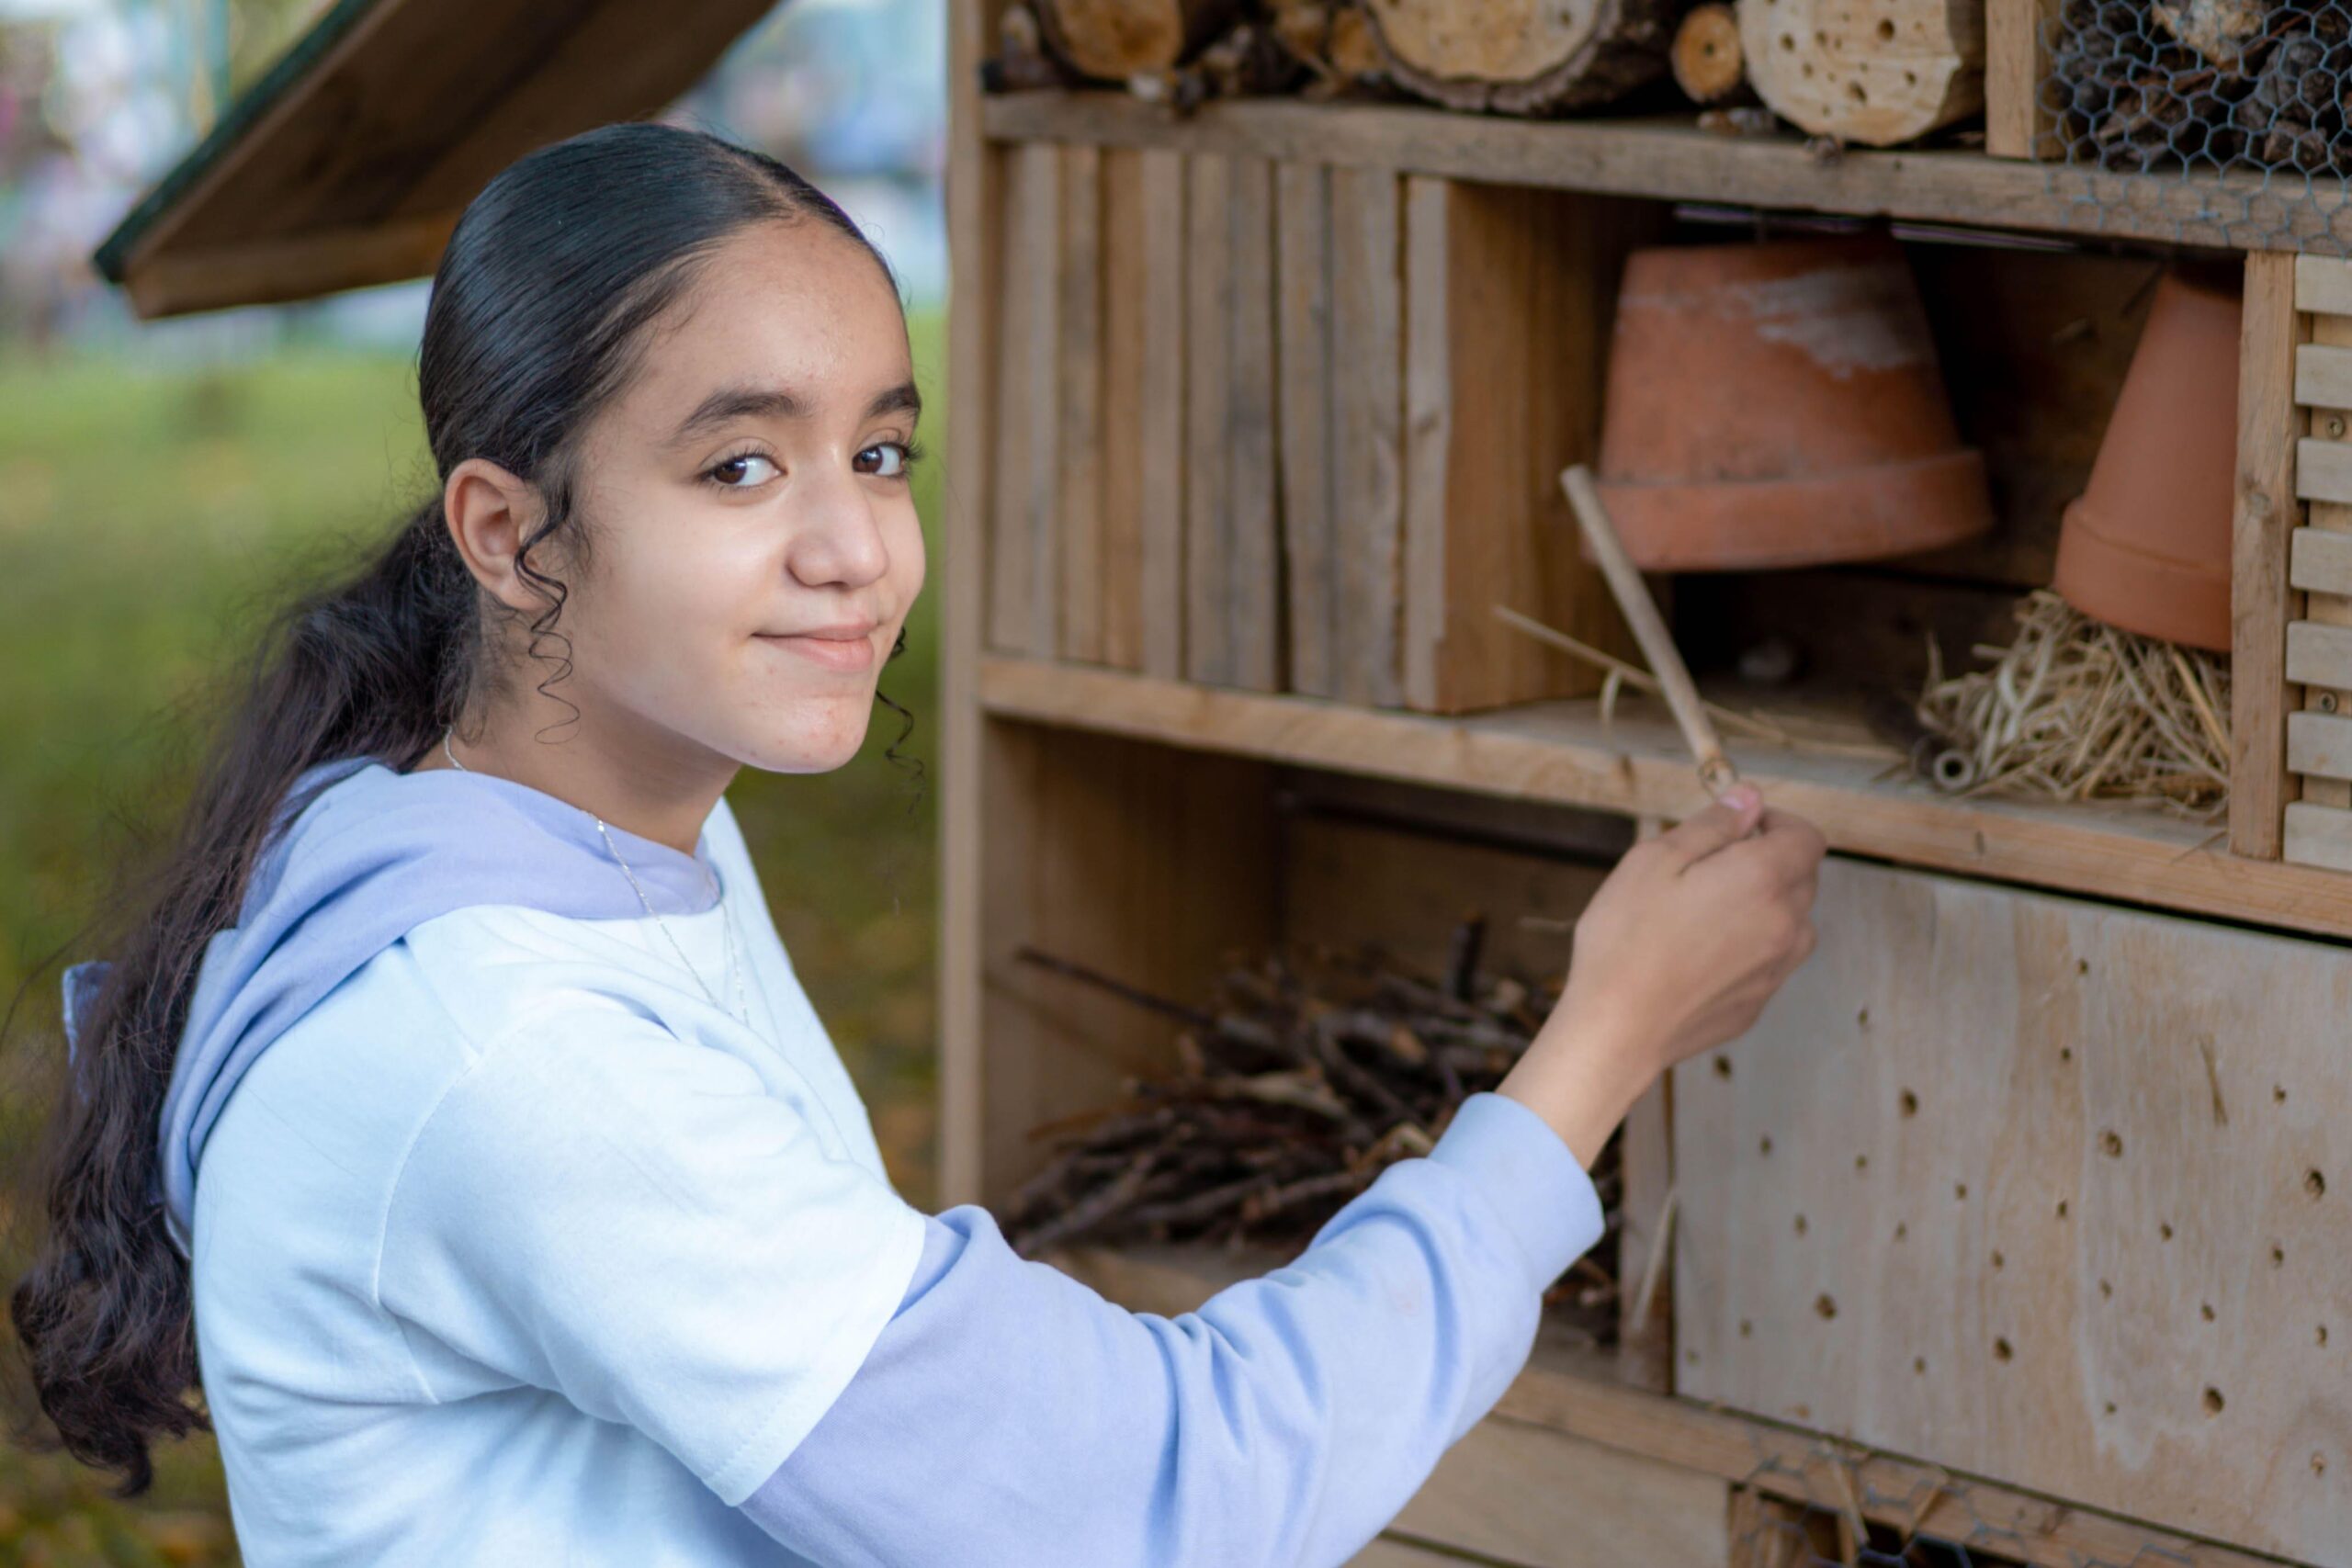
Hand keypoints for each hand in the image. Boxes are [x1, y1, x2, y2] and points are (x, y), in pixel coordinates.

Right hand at [1497, 786, 1826, 1164]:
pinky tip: (1695, 955)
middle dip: (1765, 862)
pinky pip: (1767, 959)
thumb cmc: (1627, 939)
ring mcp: (1777, 968)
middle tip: (1705, 870)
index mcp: (1763, 878)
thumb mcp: (1655, 859)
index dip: (1777, 823)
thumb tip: (1748, 798)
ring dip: (1760, 906)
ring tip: (1700, 916)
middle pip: (1800, 877)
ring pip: (1788, 920)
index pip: (1807, 837)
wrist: (1618, 1028)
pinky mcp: (1759, 1001)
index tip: (1740, 827)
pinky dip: (1746, 947)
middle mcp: (1786, 923)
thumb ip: (1712, 825)